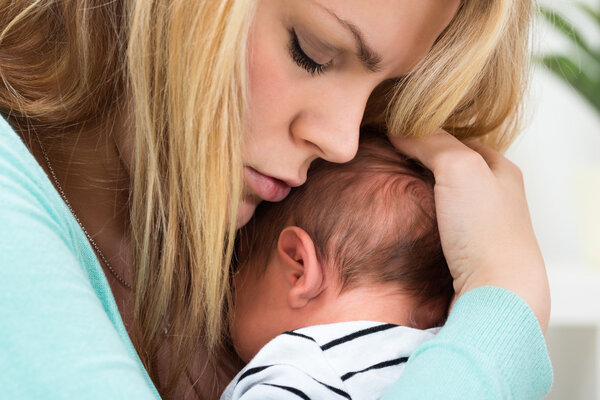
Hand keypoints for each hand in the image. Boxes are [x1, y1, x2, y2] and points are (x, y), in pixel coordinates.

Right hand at [388, 130, 549, 331]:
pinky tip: (405, 219)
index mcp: (501, 169)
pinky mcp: (467, 253)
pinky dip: (422, 218)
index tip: (396, 134)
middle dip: (422, 164)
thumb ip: (431, 141)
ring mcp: (481, 226)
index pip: (458, 139)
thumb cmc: (484, 228)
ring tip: (390, 188)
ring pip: (443, 199)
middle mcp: (495, 196)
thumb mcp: (459, 166)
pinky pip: (439, 225)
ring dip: (419, 193)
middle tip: (388, 160)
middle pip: (451, 169)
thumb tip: (398, 130)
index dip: (427, 133)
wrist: (496, 292)